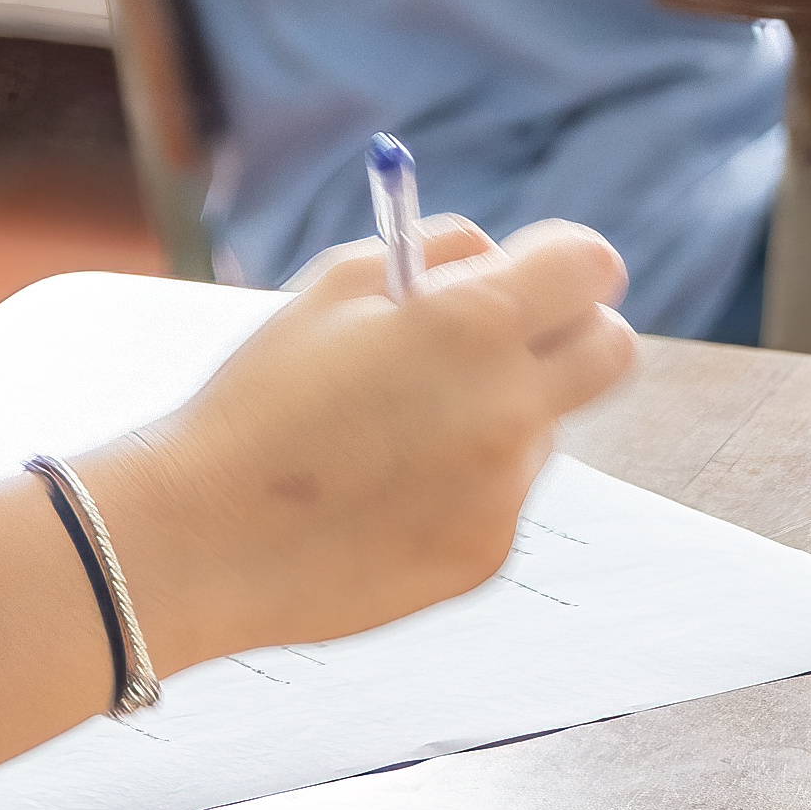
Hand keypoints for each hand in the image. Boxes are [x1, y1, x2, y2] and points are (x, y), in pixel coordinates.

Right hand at [89, 217, 636, 673]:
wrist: (199, 537)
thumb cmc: (257, 398)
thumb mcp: (333, 285)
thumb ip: (436, 254)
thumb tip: (499, 257)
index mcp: (473, 324)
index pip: (591, 267)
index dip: (564, 262)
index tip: (538, 272)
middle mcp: (509, 408)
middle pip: (611, 349)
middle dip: (572, 331)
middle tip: (512, 338)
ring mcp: (505, 491)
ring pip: (545, 428)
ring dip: (501, 414)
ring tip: (395, 432)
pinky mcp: (487, 555)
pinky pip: (503, 497)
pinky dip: (464, 484)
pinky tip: (382, 491)